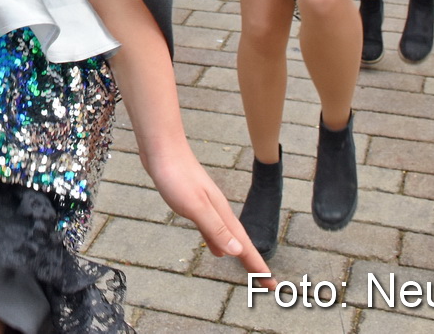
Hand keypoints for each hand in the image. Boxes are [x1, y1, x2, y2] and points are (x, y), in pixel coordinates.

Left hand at [148, 144, 270, 278]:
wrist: (162, 149)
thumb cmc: (176, 176)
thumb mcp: (195, 206)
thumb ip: (215, 229)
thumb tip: (236, 252)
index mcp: (221, 214)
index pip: (244, 245)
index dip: (257, 265)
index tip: (271, 284)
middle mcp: (219, 211)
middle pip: (240, 243)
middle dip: (253, 262)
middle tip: (266, 282)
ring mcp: (207, 206)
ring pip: (228, 236)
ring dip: (239, 253)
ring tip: (247, 267)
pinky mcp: (195, 203)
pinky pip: (214, 230)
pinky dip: (219, 242)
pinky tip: (216, 249)